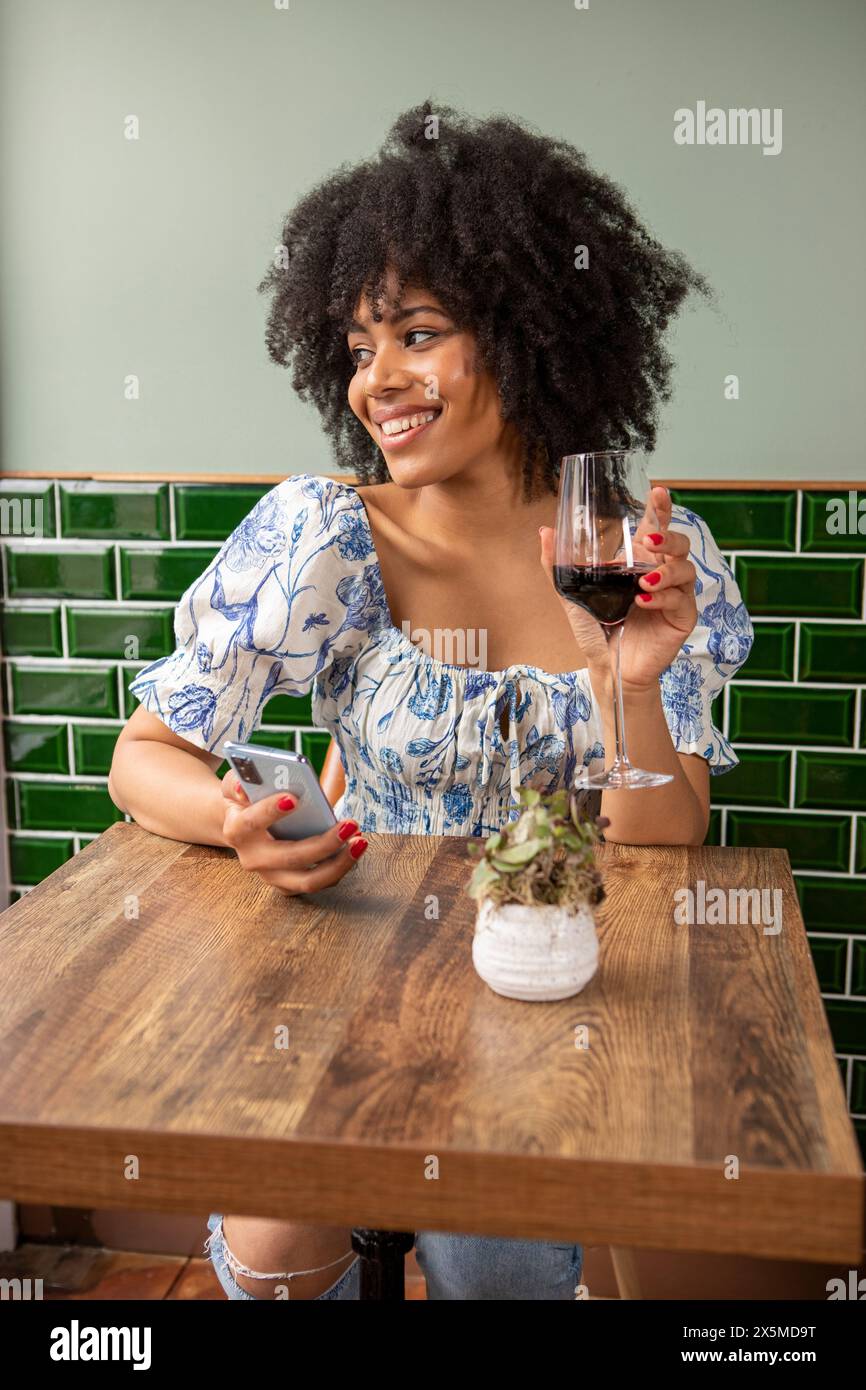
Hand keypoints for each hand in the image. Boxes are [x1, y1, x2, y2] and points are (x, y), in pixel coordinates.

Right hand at [220, 770, 367, 895]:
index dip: (270, 811)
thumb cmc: (246, 800)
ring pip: (308, 880)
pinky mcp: (289, 884)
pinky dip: (340, 867)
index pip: (251, 822)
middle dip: (323, 843)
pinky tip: (355, 846)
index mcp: (237, 830)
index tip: (293, 798)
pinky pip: (318, 882)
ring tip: (360, 841)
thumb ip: (238, 781)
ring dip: (339, 863)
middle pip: (290, 857)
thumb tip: (245, 787)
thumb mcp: (236, 784)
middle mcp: (252, 859)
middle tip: (350, 825)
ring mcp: (271, 875)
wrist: (243, 826)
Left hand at [539, 486, 697, 694]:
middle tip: (651, 540)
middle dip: (670, 536)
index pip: (656, 529)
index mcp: (640, 562)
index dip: (660, 509)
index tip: (657, 492)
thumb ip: (558, 565)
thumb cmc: (596, 629)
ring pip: (686, 569)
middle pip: (680, 543)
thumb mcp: (572, 594)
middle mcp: (661, 574)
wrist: (608, 666)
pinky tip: (643, 603)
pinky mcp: (682, 618)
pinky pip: (681, 600)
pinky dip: (663, 598)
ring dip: (667, 570)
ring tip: (644, 582)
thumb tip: (545, 531)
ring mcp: (675, 595)